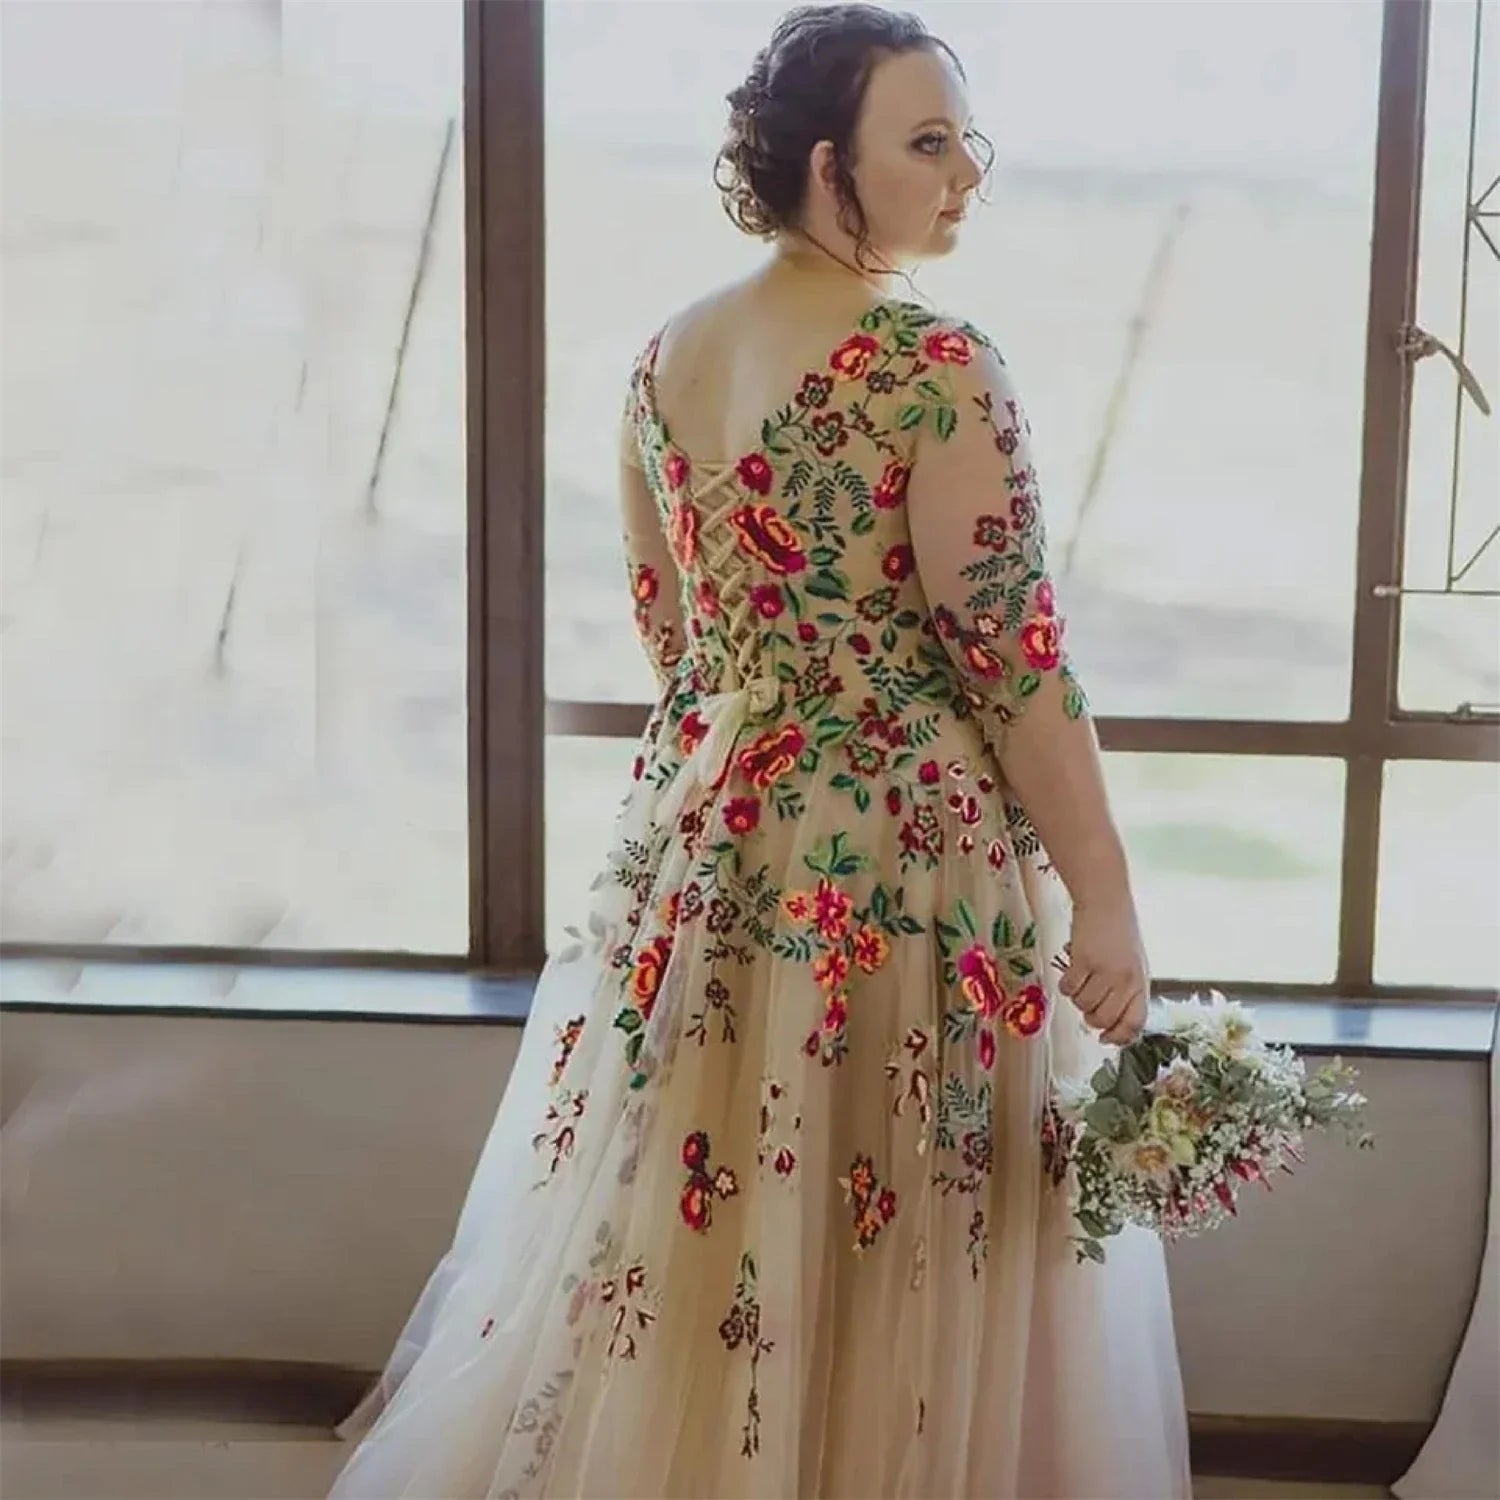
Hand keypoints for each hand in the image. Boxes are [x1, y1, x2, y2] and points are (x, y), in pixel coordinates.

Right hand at [1058, 897, 1149, 1046]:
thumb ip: (1126, 993)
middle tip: (1088, 1003)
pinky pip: (1069, 989)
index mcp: (1141, 983)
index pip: (1135, 1023)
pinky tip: (1071, 972)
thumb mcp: (1132, 966)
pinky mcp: (1084, 960)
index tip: (1106, 1038)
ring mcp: (1105, 970)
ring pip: (1083, 1005)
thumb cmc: (1119, 934)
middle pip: (1105, 1019)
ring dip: (1077, 998)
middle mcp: (1126, 980)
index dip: (1120, 1037)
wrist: (1106, 902)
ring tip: (1080, 981)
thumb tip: (1110, 1027)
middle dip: (1092, 1018)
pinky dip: (1066, 985)